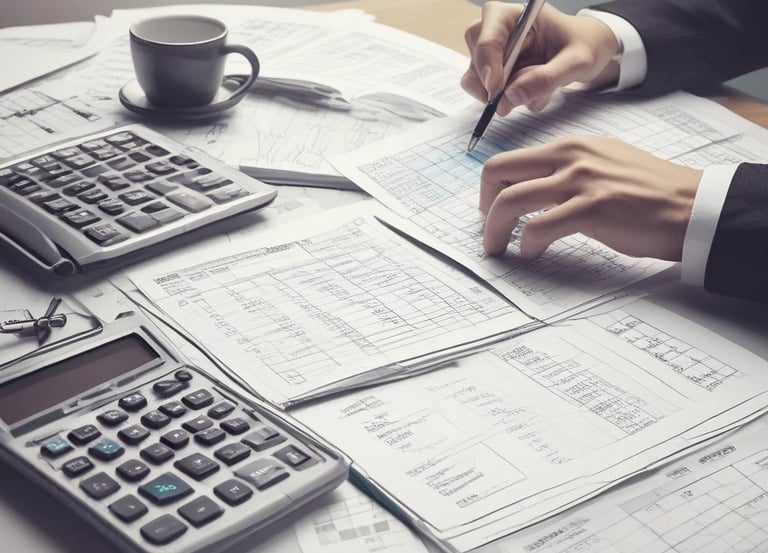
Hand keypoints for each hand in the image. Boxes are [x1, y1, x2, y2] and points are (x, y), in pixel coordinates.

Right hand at [461, 2, 619, 113]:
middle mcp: (497, 30)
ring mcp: (494, 52)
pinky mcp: (495, 72)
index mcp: (512, 15)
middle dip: (491, 84)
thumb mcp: (575, 62)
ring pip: (476, 79)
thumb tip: (509, 98)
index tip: (497, 90)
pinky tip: (531, 95)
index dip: (487, 66)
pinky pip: (487, 92)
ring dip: (502, 96)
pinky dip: (507, 101)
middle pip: (475, 58)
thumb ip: (545, 79)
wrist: (588, 51)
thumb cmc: (583, 46)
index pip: (486, 38)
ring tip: (535, 95)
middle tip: (511, 99)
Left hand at [479, 136, 702, 260]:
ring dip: (495, 231)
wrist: (691, 205)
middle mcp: (569, 157)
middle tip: (490, 229)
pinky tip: (534, 253)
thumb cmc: (649, 191)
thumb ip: (567, 170)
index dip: (491, 188)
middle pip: (497, 172)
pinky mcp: (591, 209)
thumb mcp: (603, 163)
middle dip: (484, 206)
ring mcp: (579, 182)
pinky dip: (528, 245)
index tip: (493, 208)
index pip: (508, 159)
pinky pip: (539, 227)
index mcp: (570, 146)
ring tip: (499, 248)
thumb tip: (535, 188)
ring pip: (509, 201)